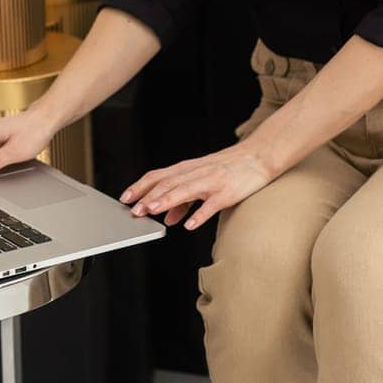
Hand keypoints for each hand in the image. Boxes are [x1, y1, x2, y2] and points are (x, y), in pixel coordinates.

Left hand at [119, 145, 275, 229]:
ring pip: (186, 190)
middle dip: (149, 197)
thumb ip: (183, 200)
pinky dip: (200, 214)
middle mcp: (196, 172)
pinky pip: (212, 204)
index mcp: (187, 169)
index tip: (125, 198)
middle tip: (135, 210)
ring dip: (168, 201)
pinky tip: (189, 225)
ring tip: (154, 212)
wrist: (257, 157)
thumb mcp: (201, 181)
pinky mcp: (227, 192)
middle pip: (168, 183)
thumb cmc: (227, 169)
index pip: (158, 176)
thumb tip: (168, 218)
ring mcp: (211, 181)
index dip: (140, 186)